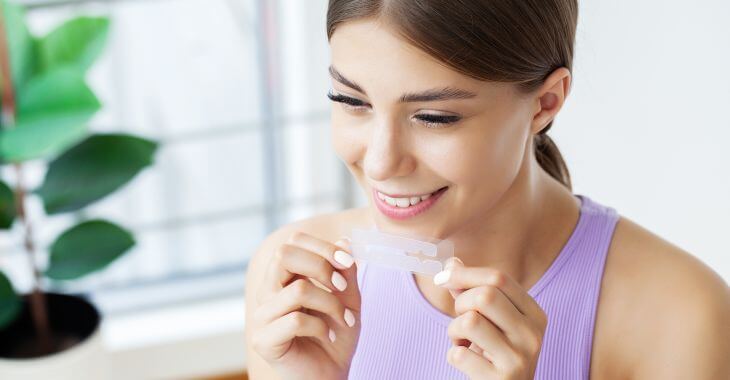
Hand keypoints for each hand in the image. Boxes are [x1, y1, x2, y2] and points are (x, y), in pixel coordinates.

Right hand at [250, 232, 360, 379]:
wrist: (330, 375)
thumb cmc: (336, 336)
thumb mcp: (348, 299)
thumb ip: (345, 271)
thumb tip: (344, 242)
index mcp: (285, 276)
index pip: (293, 242)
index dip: (322, 247)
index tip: (348, 263)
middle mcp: (268, 291)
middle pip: (284, 254)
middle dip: (322, 266)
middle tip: (341, 287)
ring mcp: (262, 315)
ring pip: (297, 290)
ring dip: (330, 303)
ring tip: (344, 320)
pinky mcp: (263, 339)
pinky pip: (295, 320)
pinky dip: (321, 327)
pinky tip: (330, 337)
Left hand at [435, 258, 547, 378]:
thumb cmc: (497, 353)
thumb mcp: (494, 321)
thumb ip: (474, 291)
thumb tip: (451, 263)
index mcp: (534, 314)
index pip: (498, 278)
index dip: (464, 274)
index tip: (443, 278)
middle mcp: (532, 334)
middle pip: (485, 295)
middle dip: (461, 303)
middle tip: (461, 320)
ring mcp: (519, 358)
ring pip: (470, 321)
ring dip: (454, 330)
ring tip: (462, 341)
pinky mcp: (501, 379)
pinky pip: (459, 354)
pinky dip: (453, 355)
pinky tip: (466, 361)